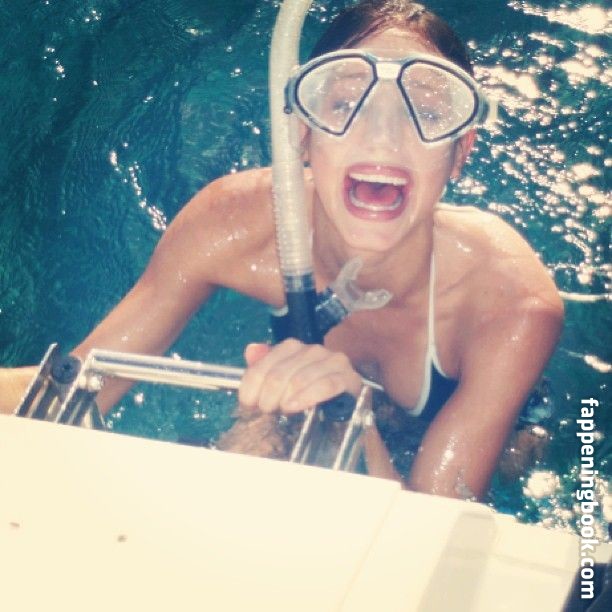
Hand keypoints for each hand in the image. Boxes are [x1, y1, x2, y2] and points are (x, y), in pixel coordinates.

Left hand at [238, 339, 361, 413]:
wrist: (345, 400)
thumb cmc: (308, 391)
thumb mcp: (282, 381)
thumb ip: (263, 367)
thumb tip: (251, 350)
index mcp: (292, 347)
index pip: (262, 366)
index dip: (251, 387)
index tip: (249, 405)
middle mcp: (311, 350)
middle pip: (279, 374)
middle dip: (268, 397)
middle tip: (267, 412)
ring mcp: (332, 361)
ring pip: (299, 379)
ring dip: (285, 399)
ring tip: (281, 411)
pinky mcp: (348, 377)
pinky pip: (325, 385)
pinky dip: (307, 397)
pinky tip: (295, 406)